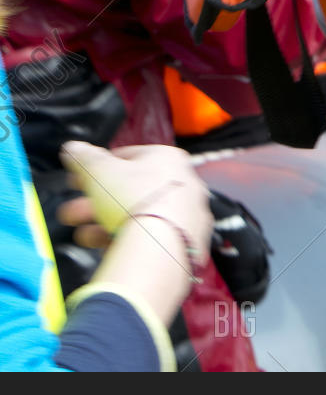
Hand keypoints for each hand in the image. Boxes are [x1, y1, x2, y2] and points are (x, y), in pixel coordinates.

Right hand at [60, 141, 212, 257]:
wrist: (160, 244)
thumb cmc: (133, 198)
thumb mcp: (99, 171)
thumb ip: (84, 158)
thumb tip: (73, 147)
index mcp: (168, 158)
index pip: (128, 158)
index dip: (96, 169)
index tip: (76, 181)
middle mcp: (183, 182)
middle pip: (130, 190)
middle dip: (94, 202)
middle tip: (70, 213)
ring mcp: (186, 212)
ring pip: (139, 214)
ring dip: (104, 223)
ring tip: (82, 235)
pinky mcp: (185, 240)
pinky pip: (151, 236)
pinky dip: (127, 238)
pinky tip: (104, 247)